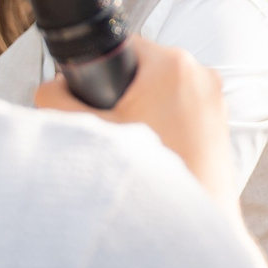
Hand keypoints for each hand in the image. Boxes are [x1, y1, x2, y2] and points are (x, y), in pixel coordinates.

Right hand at [35, 37, 233, 205]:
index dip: (101, 67)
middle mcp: (201, 73)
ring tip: (132, 138)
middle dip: (122, 91)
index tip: (92, 94)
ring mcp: (216, 97)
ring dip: (144, 106)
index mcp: (171, 65)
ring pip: (164, 89)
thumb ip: (59, 103)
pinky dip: (166, 121)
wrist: (193, 222)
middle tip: (110, 123)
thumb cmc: (150, 173)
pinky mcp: (221, 120)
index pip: (123, 46)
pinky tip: (153, 145)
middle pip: (144, 68)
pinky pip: (183, 107)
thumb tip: (47, 89)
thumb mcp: (97, 132)